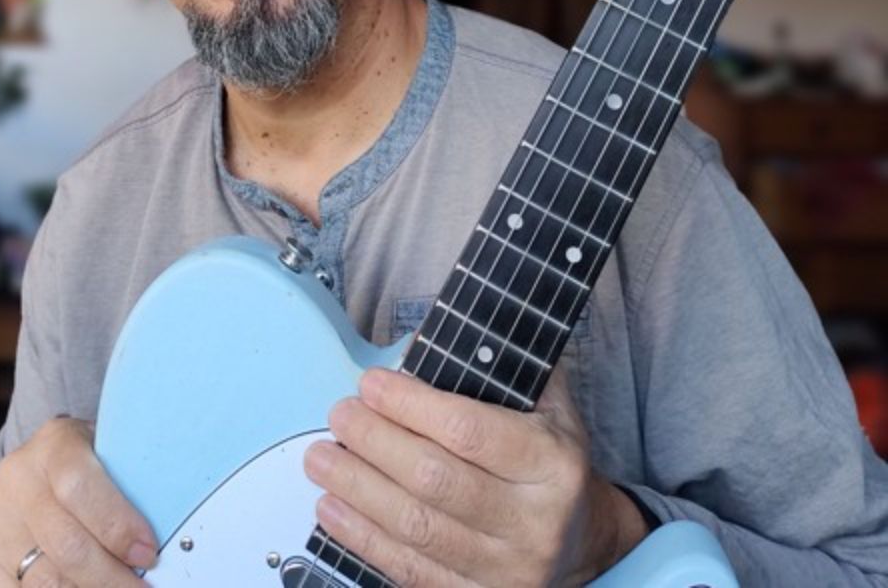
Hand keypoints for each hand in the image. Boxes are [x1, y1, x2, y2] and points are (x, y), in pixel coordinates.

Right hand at [0, 417, 156, 585]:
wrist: (37, 464)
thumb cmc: (94, 461)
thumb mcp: (111, 451)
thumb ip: (132, 481)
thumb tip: (169, 532)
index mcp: (55, 443)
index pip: (79, 488)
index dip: (116, 527)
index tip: (149, 554)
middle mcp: (16, 478)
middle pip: (64, 544)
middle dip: (110, 578)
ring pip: (41, 580)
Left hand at [303, 367, 647, 586]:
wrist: (585, 540)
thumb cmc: (551, 459)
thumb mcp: (547, 405)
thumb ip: (500, 370)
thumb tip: (426, 342)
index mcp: (552, 463)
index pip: (469, 431)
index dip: (412, 405)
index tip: (372, 383)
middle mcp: (532, 521)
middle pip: (435, 480)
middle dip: (375, 443)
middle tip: (341, 414)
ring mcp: (506, 569)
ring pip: (416, 528)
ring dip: (357, 489)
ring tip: (321, 457)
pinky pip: (410, 570)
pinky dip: (363, 538)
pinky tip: (333, 509)